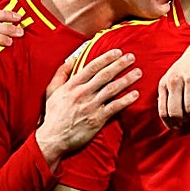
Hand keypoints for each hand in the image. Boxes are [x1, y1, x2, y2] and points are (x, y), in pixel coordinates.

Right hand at [37, 49, 140, 165]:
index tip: (117, 52)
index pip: (91, 67)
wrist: (53, 138)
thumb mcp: (51, 91)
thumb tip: (72, 59)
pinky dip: (126, 100)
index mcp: (72, 85)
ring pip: (111, 89)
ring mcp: (90, 106)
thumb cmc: (53, 115)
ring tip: (138, 73)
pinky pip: (114, 107)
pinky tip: (135, 94)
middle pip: (104, 75)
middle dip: (119, 64)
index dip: (106, 58)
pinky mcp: (97, 120)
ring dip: (126, 80)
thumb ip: (61, 73)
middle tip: (132, 57)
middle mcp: (82, 93)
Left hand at [158, 25, 189, 130]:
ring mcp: (189, 80)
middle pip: (175, 113)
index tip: (178, 127)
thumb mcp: (174, 75)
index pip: (162, 111)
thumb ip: (169, 92)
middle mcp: (174, 81)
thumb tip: (168, 116)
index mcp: (165, 82)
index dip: (170, 124)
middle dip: (184, 122)